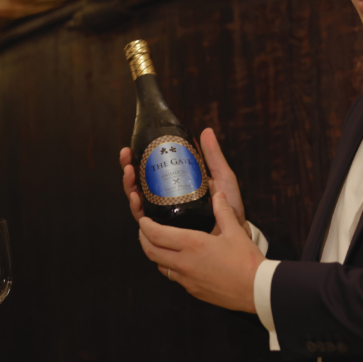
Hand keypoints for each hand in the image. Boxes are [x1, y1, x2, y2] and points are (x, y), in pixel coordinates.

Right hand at [121, 128, 251, 237]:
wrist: (236, 231)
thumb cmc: (229, 205)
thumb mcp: (221, 176)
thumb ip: (212, 156)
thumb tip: (205, 130)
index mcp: (177, 184)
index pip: (153, 170)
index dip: (139, 158)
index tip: (132, 146)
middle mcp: (167, 199)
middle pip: (141, 183)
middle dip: (129, 168)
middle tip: (126, 156)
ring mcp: (165, 214)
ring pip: (139, 199)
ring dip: (129, 185)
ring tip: (129, 172)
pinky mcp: (165, 230)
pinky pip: (146, 221)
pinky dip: (137, 209)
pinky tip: (136, 197)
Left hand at [138, 192, 264, 312]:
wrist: (255, 289)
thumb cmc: (246, 261)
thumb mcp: (235, 231)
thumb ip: (223, 211)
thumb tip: (218, 195)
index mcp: (192, 244)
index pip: (157, 235)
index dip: (145, 226)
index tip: (143, 219)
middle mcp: (184, 263)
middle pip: (151, 251)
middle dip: (143, 239)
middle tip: (144, 230)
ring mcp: (187, 280)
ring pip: (161, 266)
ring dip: (156, 254)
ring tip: (160, 244)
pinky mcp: (193, 290)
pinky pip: (175, 277)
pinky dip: (171, 266)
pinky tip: (181, 261)